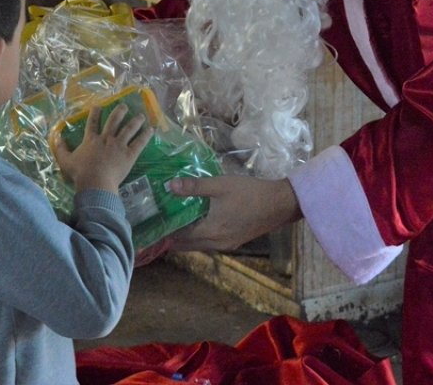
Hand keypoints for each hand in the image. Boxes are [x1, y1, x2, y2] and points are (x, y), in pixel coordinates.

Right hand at [52, 103, 152, 193]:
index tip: (98, 106)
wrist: (95, 182)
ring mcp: (119, 145)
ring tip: (141, 115)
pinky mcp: (129, 154)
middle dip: (120, 111)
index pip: (93, 123)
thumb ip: (61, 148)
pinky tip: (151, 129)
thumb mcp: (65, 160)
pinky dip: (145, 135)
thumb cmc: (80, 173)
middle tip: (124, 106)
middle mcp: (106, 138)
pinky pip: (139, 143)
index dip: (95, 113)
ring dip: (136, 121)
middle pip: (114, 121)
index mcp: (92, 140)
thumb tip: (56, 137)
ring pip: (129, 129)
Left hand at [164, 174, 301, 251]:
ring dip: (187, 237)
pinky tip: (198, 222)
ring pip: (200, 244)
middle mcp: (217, 244)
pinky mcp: (236, 241)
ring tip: (174, 223)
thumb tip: (169, 186)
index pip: (180, 238)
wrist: (280, 204)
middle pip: (188, 245)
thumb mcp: (220, 185)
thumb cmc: (249, 193)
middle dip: (173, 238)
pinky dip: (200, 235)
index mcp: (210, 232)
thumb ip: (194, 187)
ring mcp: (228, 244)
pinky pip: (210, 242)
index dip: (165, 234)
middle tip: (159, 226)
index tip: (152, 228)